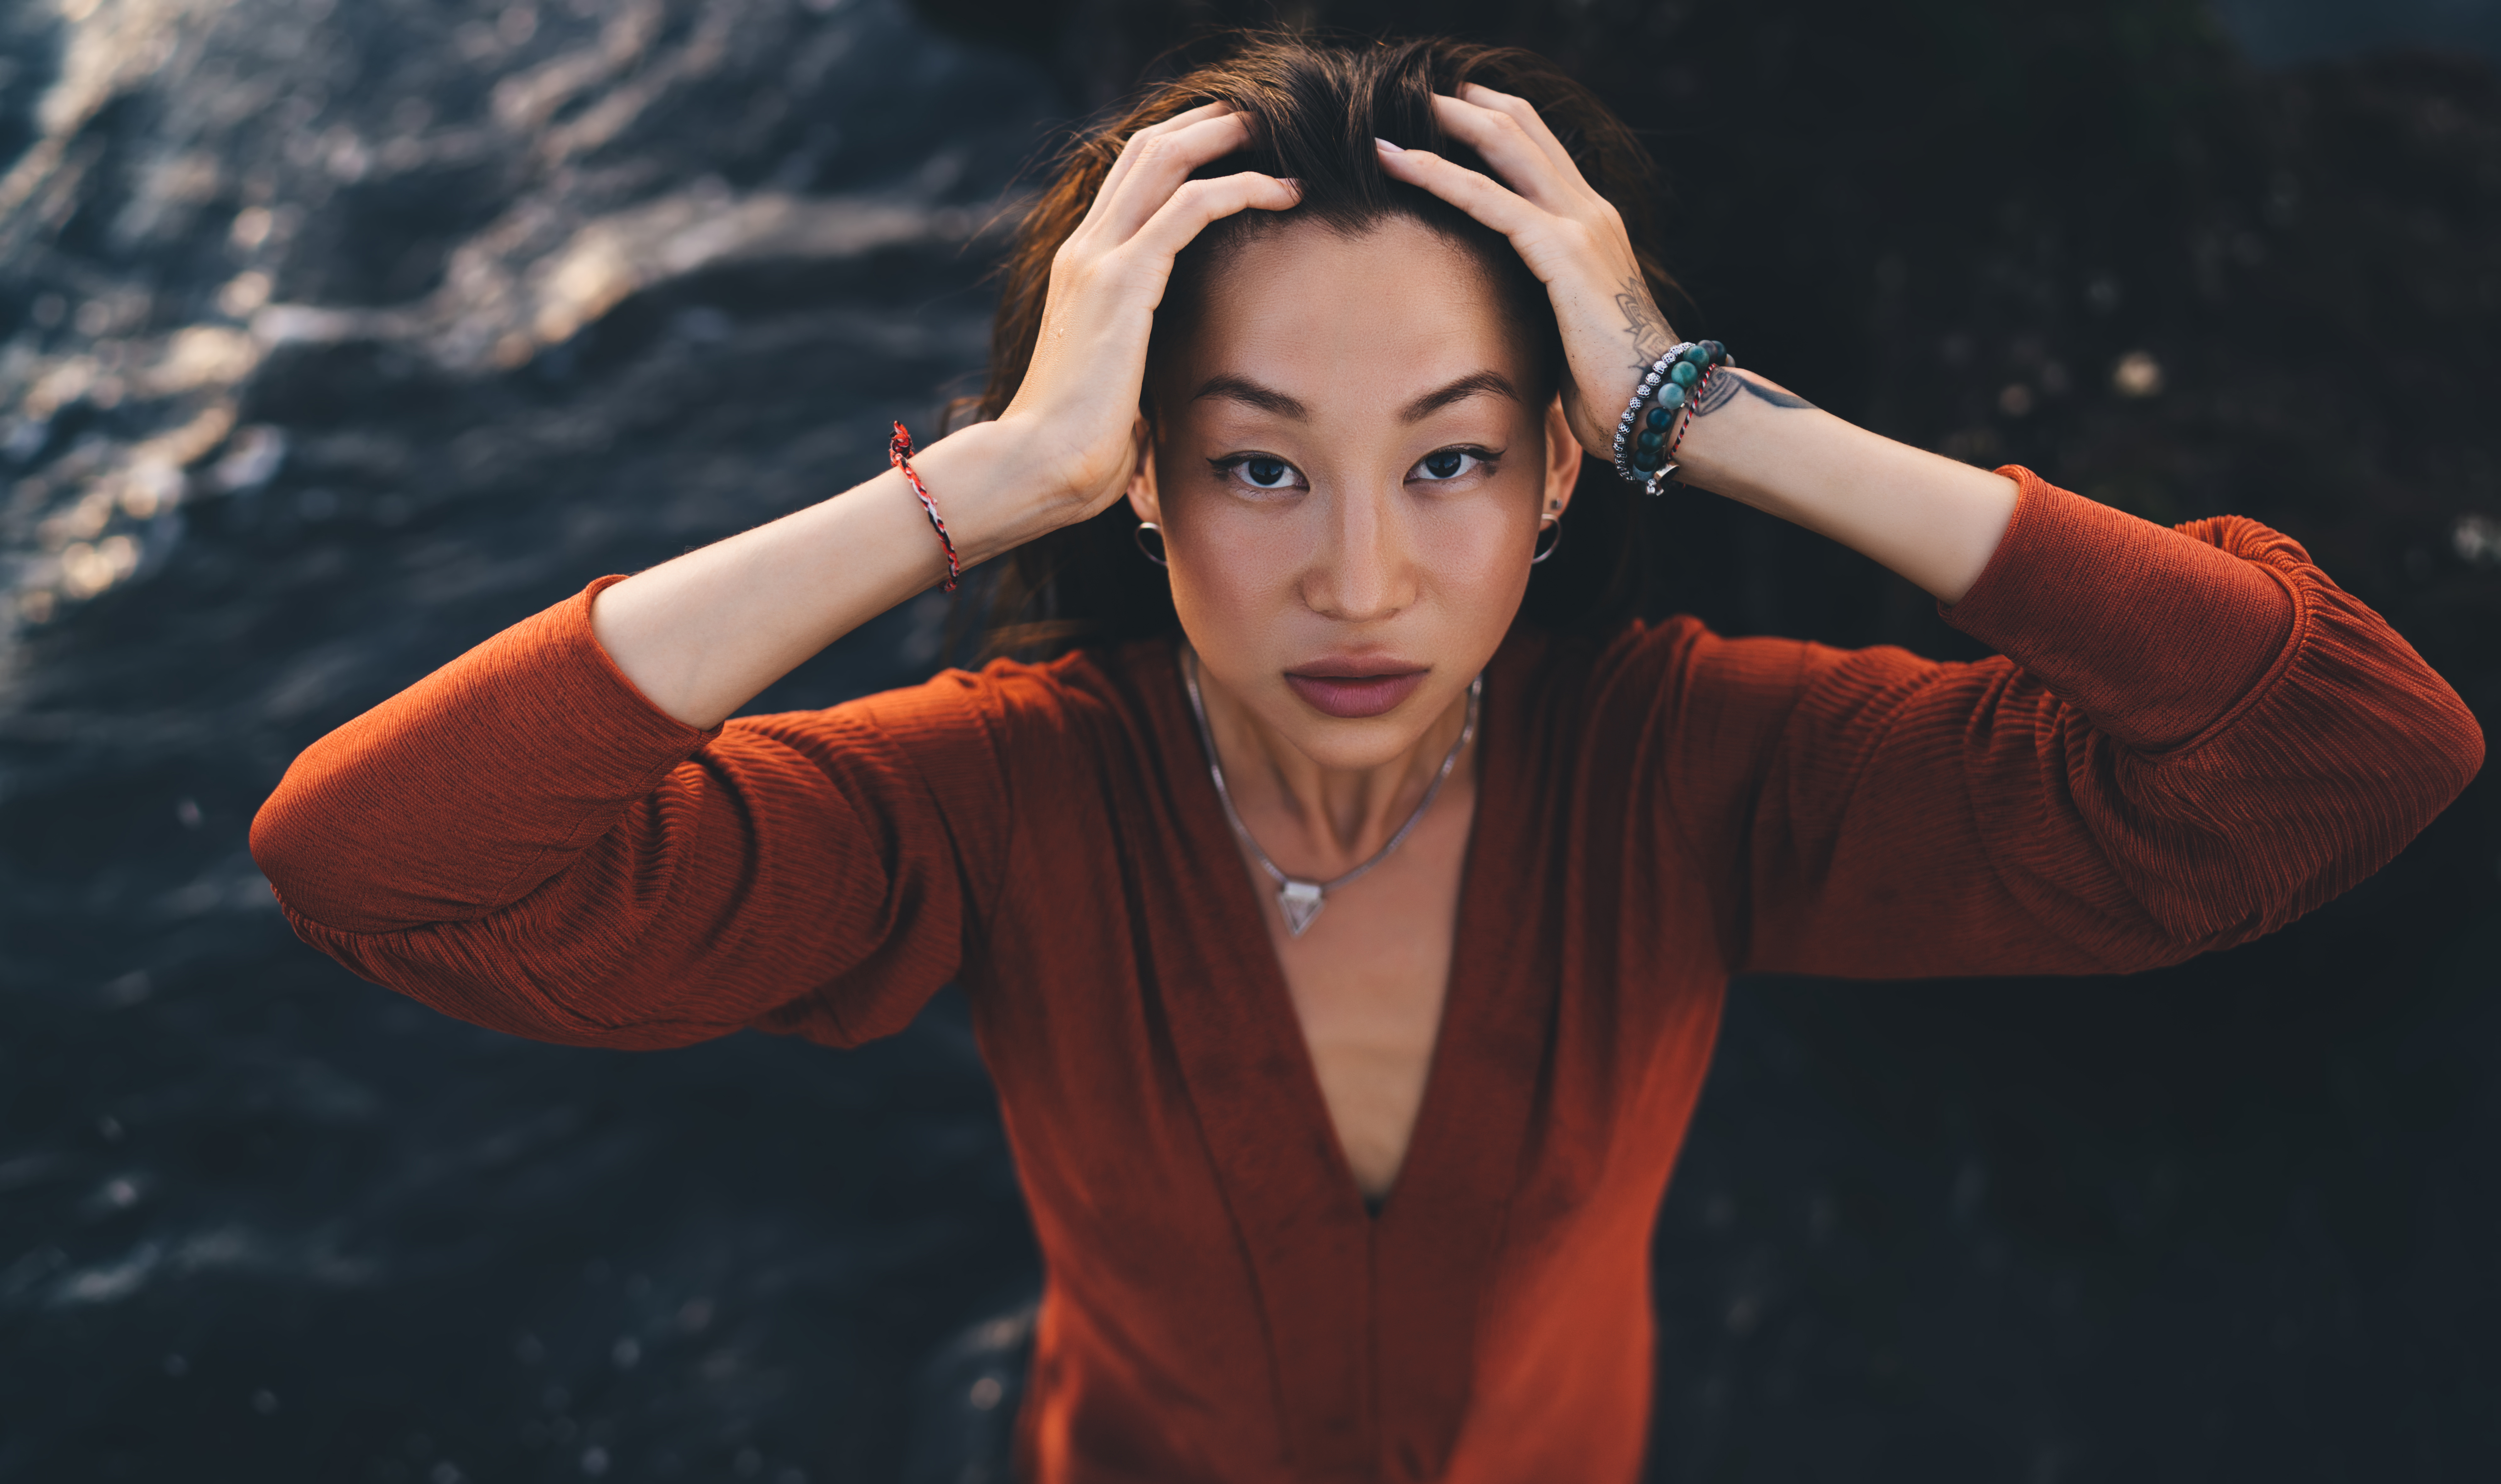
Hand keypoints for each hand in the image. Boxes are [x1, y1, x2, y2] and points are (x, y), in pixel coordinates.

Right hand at [997, 103, 1300, 526]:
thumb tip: (1172, 372)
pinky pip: (1191, 208)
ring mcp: (1099, 258)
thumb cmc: (1079, 442)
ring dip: (1228, 138)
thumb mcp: (1117, 379)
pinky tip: (1284, 189)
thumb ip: (1140, 353)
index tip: (1234, 144)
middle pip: (1148, 150)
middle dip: (1208, 124)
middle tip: (1263, 117)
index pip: (1130, 179)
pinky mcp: (1123, 280)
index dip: (1182, 148)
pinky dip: (1242, 188)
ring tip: (1281, 132)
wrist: (1039, 464)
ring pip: (1168, 160)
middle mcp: (1085, 249)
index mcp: (1082, 267)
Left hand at [1374, 84, 1677, 459]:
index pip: (1538, 147)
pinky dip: (1439, 176)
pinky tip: (1400, 163)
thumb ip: (1541, 292)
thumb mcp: (1567, 320)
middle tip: (1411, 93)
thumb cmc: (1608, 382)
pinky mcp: (1564, 253)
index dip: (1492, 118)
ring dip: (1446, 125)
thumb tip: (1498, 302)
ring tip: (1391, 116)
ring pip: (1505, 147)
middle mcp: (1590, 211)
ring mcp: (1582, 226)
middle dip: (1465, 105)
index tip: (1443, 112)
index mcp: (1592, 223)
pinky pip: (1491, 200)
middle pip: (1522, 128)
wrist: (1657, 406)